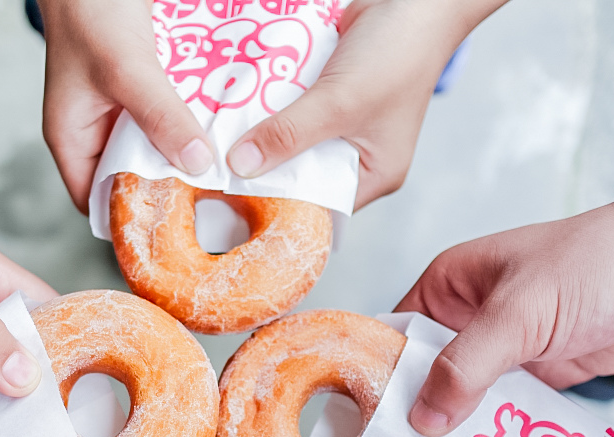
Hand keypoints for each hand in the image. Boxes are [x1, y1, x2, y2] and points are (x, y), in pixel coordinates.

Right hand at [39, 0, 211, 212]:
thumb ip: (159, 116)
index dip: (129, 221)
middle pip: (131, 182)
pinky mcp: (145, 94)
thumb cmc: (91, 11)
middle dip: (166, 194)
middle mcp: (96, 133)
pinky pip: (169, 123)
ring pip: (154, 153)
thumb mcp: (126, 69)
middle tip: (211, 211)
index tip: (174, 234)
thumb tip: (197, 164)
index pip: (96, 203)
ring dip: (183, 161)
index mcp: (73, 140)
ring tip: (222, 182)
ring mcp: (121, 114)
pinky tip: (220, 140)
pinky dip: (189, 131)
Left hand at [226, 0, 507, 208]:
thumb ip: (289, 135)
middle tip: (217, 171)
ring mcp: (341, 127)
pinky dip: (270, 109)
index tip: (233, 202)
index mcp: (373, 175)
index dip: (277, 206)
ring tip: (218, 143)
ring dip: (262, 136)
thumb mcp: (338, 102)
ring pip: (291, 142)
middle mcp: (356, 157)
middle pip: (299, 175)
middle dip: (264, 169)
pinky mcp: (327, 99)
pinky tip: (237, 111)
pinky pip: (292, 113)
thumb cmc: (396, 54)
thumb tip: (240, 166)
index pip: (318, 207)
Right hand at [397, 188, 613, 435]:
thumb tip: (421, 416)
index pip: (395, 337)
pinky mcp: (544, 376)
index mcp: (450, 286)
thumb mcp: (522, 310)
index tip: (362, 429)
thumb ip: (467, 364)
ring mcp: (508, 351)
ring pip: (468, 401)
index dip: (375, 380)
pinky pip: (509, 414)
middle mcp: (471, 319)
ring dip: (461, 434)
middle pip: (427, 377)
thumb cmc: (599, 264)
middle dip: (417, 418)